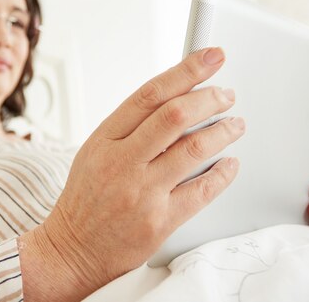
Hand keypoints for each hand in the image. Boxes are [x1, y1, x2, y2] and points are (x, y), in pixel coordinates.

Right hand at [19, 47, 244, 300]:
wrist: (72, 251)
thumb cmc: (86, 198)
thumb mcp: (96, 151)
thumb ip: (131, 128)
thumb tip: (177, 100)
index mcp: (105, 139)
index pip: (150, 94)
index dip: (186, 71)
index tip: (210, 57)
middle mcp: (122, 163)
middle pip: (175, 115)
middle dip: (210, 98)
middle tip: (227, 95)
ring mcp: (141, 193)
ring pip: (194, 149)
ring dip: (224, 131)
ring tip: (236, 124)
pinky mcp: (159, 222)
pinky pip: (202, 191)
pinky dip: (223, 173)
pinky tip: (230, 164)